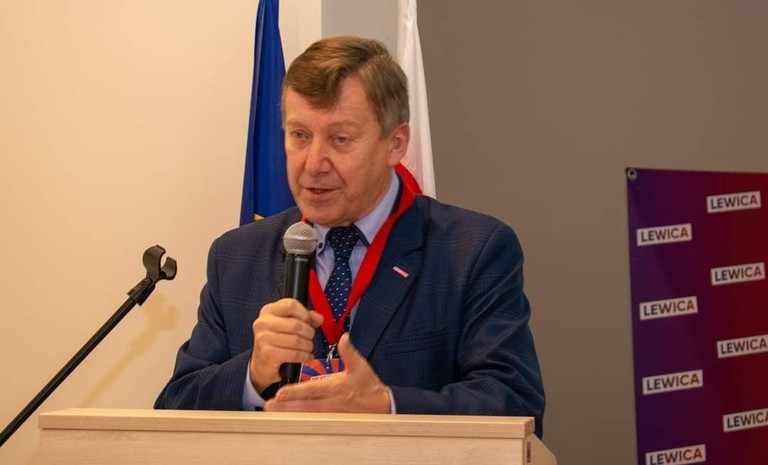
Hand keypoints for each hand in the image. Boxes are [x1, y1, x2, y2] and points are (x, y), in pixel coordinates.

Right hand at [249, 298, 323, 392]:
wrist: (263, 363)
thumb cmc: (277, 342)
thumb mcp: (289, 325)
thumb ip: (306, 319)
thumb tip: (319, 318)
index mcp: (268, 310)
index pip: (291, 305)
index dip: (304, 314)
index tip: (309, 322)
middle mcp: (263, 322)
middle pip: (295, 324)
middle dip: (309, 333)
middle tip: (310, 338)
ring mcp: (263, 338)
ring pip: (296, 340)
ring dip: (307, 346)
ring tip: (308, 348)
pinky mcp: (267, 354)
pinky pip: (293, 354)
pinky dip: (304, 356)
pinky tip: (306, 356)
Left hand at [263, 333, 391, 412]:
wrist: (380, 406)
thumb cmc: (369, 386)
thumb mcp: (361, 366)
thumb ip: (349, 352)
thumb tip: (344, 338)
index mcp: (336, 387)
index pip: (312, 390)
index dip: (296, 392)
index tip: (280, 392)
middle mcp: (331, 402)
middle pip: (304, 405)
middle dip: (286, 406)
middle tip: (269, 405)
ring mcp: (330, 413)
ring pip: (305, 415)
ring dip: (289, 413)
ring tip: (273, 412)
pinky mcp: (330, 419)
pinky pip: (311, 420)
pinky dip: (298, 419)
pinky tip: (287, 418)